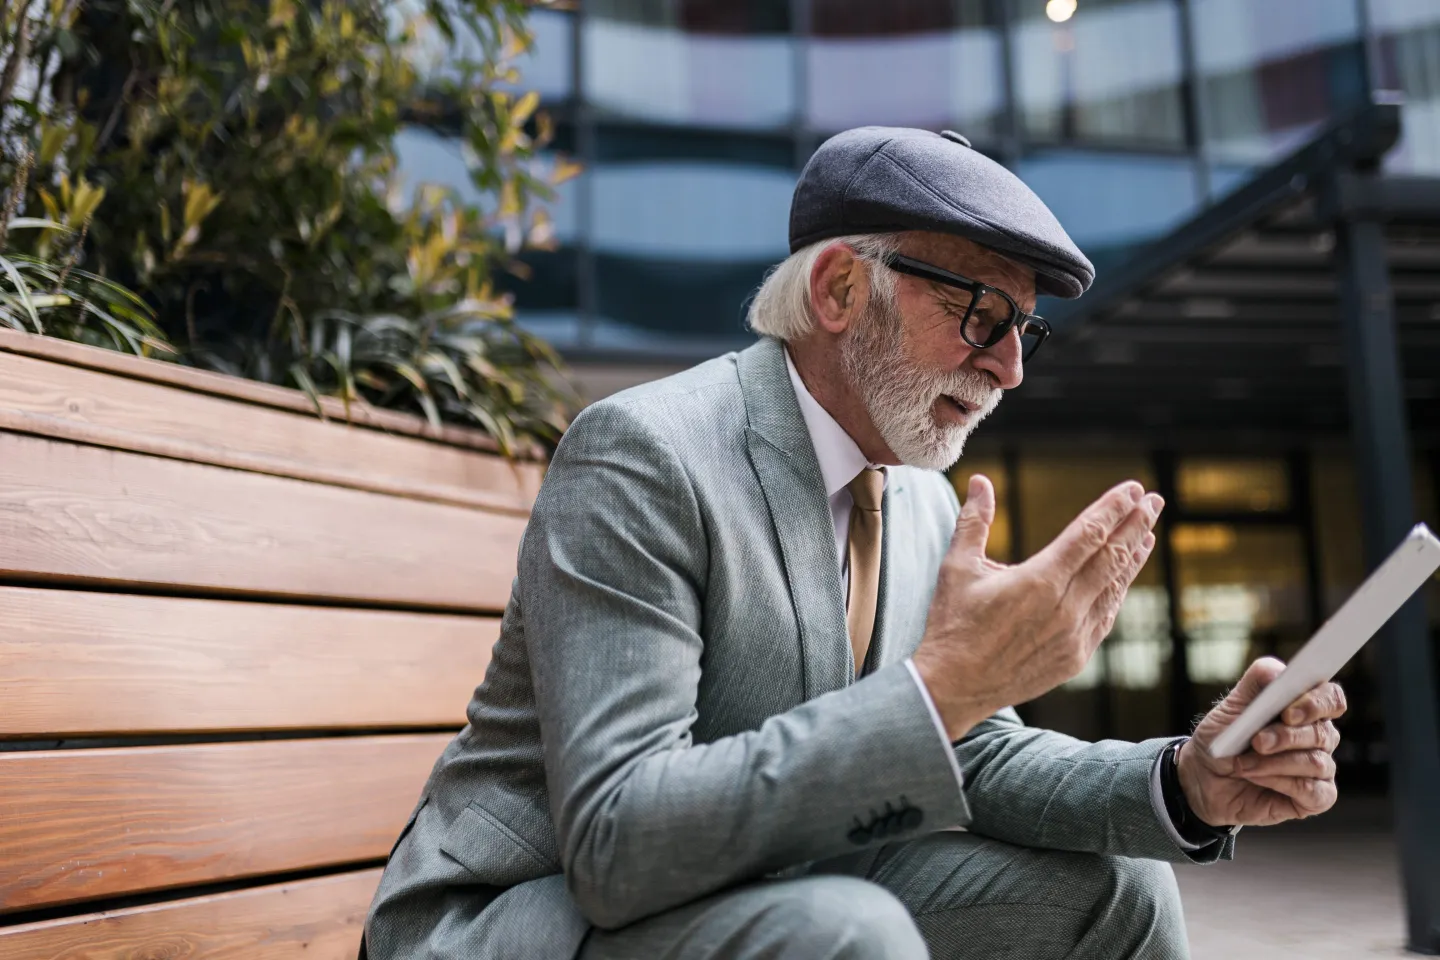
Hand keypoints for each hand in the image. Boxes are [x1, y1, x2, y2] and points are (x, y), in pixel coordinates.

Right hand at [913, 475, 1162, 740]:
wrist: (955, 687)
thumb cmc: (952, 624)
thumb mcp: (956, 568)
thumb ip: (973, 521)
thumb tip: (981, 480)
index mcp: (1038, 580)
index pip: (1088, 535)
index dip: (1112, 509)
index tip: (1131, 490)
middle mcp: (1064, 607)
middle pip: (1111, 557)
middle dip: (1135, 525)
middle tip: (1154, 500)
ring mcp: (1074, 635)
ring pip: (1114, 588)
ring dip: (1133, 558)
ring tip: (1148, 534)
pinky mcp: (1075, 657)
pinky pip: (1105, 617)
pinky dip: (1117, 592)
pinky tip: (1123, 578)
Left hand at [1177, 658, 1345, 827]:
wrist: (1204, 779)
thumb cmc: (1222, 740)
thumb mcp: (1229, 707)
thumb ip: (1256, 683)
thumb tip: (1279, 673)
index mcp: (1303, 709)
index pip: (1331, 698)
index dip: (1317, 703)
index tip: (1288, 713)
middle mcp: (1318, 737)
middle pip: (1323, 732)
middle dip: (1286, 737)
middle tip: (1257, 741)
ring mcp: (1319, 769)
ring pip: (1316, 762)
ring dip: (1274, 763)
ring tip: (1243, 764)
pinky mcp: (1315, 798)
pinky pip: (1314, 791)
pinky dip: (1281, 783)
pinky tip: (1257, 779)